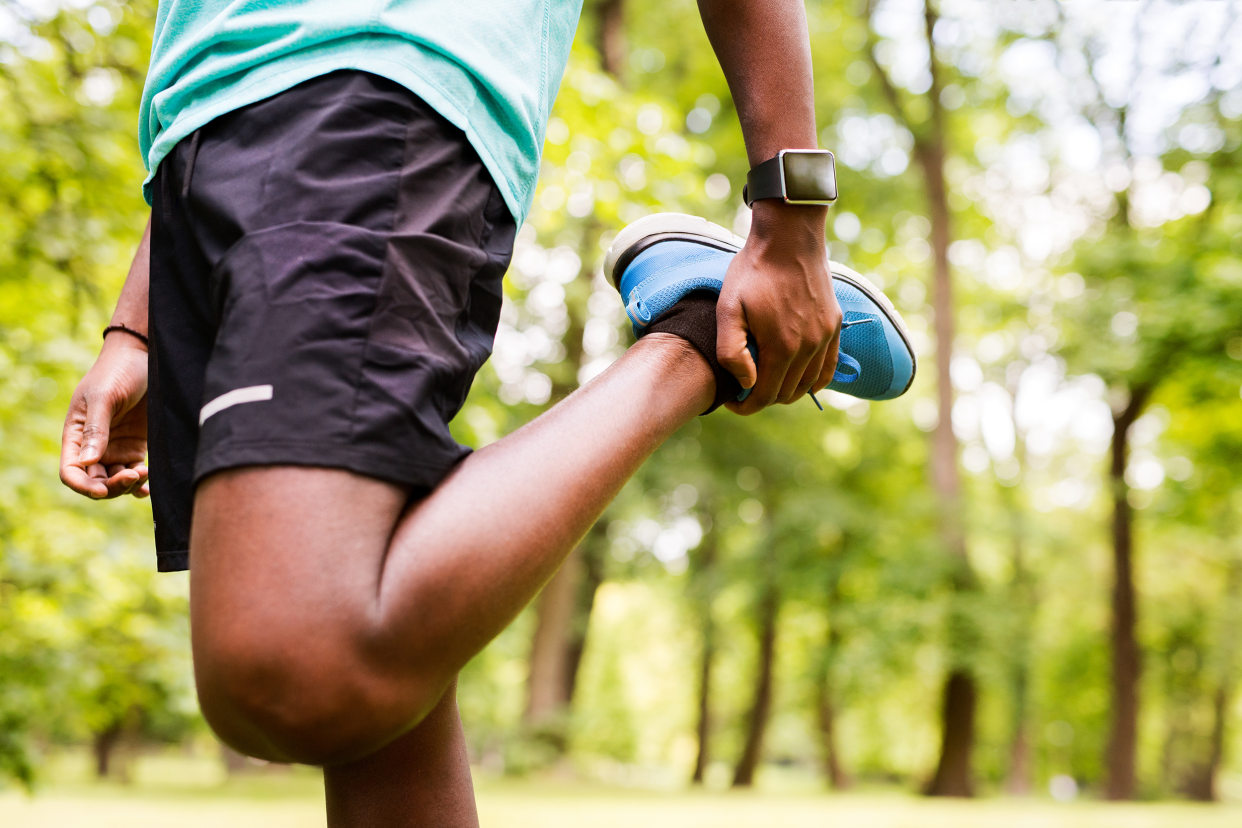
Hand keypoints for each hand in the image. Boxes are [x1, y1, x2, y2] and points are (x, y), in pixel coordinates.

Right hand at [60, 335, 149, 498]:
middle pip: (95, 481)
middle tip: (133, 476)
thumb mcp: (104, 397)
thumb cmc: (118, 372)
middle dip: (111, 487)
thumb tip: (87, 462)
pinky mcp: (137, 447)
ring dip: (128, 486)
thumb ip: (95, 429)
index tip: (102, 490)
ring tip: (143, 473)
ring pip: (116, 481)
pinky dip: (140, 484)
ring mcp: (116, 448)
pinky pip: (135, 474)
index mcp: (76, 434)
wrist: (145, 358)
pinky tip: (148, 484)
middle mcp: (94, 446)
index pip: (71, 471)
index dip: (82, 486)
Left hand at [716, 201, 842, 414]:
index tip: (732, 401)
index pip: (765, 396)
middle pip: (787, 393)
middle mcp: (809, 347)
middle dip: (763, 398)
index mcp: (782, 347)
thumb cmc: (753, 272)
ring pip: (808, 384)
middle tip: (745, 388)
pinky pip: (828, 367)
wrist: (788, 238)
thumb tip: (747, 382)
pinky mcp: (834, 325)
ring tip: (766, 380)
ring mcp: (825, 336)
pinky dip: (814, 381)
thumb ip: (732, 351)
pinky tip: (799, 379)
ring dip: (786, 390)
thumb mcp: (728, 308)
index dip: (746, 406)